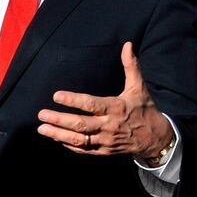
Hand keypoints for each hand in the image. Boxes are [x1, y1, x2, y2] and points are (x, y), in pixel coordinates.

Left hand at [37, 42, 173, 160]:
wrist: (155, 137)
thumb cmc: (143, 108)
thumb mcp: (139, 86)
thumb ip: (131, 65)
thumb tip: (127, 44)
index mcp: (116, 107)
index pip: (91, 104)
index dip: (73, 100)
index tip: (56, 95)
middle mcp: (109, 126)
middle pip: (81, 124)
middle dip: (59, 120)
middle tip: (41, 114)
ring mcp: (106, 140)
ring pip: (79, 140)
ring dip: (59, 135)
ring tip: (42, 129)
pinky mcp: (104, 151)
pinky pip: (84, 151)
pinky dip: (69, 146)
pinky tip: (57, 139)